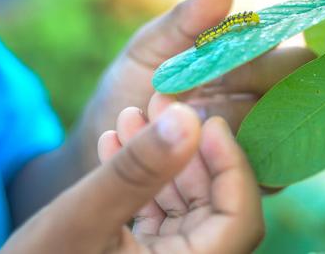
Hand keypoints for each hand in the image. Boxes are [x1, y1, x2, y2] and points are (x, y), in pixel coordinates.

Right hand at [2, 102, 263, 253]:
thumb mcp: (83, 217)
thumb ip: (138, 170)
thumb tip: (189, 118)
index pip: (241, 220)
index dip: (232, 166)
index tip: (208, 120)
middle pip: (217, 206)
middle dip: (189, 151)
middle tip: (162, 104)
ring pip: (187, 205)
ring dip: (164, 160)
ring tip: (130, 115)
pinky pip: (160, 214)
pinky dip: (145, 180)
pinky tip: (117, 143)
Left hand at [8, 0, 309, 223]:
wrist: (106, 146)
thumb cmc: (132, 86)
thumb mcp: (150, 48)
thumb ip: (186, 19)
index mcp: (247, 54)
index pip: (284, 44)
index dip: (257, 52)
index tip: (213, 60)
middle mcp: (264, 92)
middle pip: (295, 85)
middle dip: (250, 86)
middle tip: (198, 94)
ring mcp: (263, 134)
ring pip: (284, 128)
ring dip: (236, 126)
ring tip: (184, 125)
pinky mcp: (254, 173)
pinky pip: (275, 171)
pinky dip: (241, 164)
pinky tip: (199, 158)